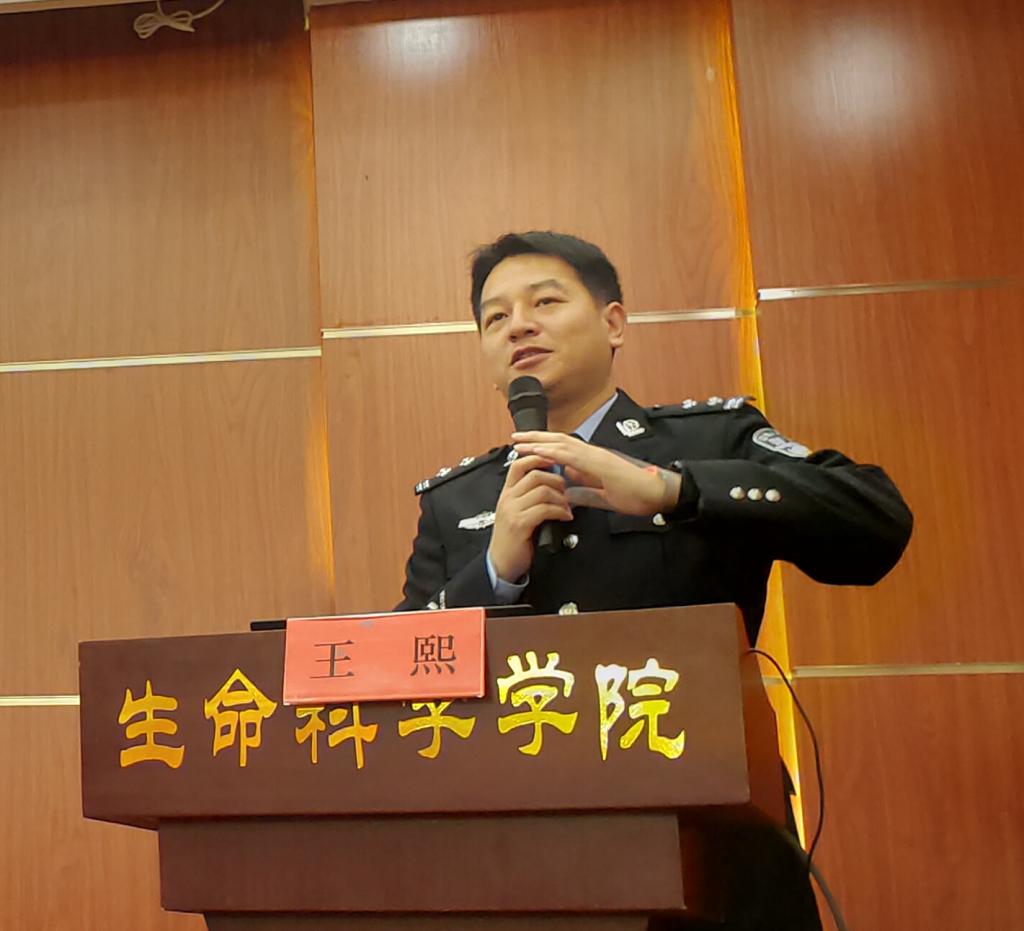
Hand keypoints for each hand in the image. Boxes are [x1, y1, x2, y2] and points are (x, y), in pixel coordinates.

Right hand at [489, 453, 573, 581]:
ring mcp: (512, 510)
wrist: (501, 563)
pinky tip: (566, 516)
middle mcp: (508, 498)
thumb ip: (530, 497)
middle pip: (535, 474)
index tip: (555, 460)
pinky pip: (544, 509)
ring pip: (542, 490)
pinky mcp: (519, 524)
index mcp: (507, 492)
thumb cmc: (514, 539)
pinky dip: (560, 511)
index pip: (520, 464)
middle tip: (566, 490)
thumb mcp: (518, 512)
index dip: (539, 458)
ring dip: (561, 497)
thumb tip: (553, 483)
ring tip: (567, 506)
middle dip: (556, 480)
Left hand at [511, 431, 680, 516]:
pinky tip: (539, 450)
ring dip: (538, 441)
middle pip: (558, 441)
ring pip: (561, 444)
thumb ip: (585, 492)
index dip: (543, 446)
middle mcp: (592, 454)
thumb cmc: (636, 494)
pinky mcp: (600, 463)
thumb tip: (566, 493)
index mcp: (593, 461)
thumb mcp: (603, 496)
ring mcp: (596, 456)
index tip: (525, 447)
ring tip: (520, 441)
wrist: (658, 494)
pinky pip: (572, 455)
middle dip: (535, 439)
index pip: (563, 450)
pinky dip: (553, 451)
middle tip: (515, 438)